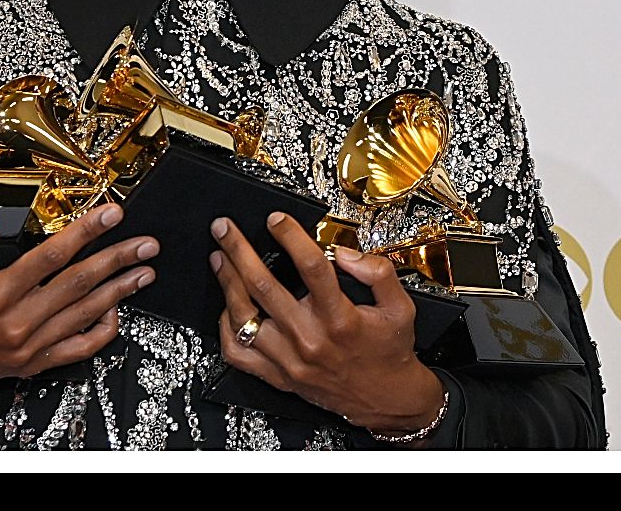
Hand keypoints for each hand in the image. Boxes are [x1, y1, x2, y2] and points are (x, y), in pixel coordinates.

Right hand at [0, 203, 155, 411]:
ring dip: (119, 291)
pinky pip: (78, 349)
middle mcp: (18, 322)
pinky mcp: (32, 364)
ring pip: (85, 314)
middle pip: (80, 283)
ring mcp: (29, 347)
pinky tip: (116, 311)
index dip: (86, 232)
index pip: (52, 255)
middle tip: (145, 244)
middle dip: (117, 260)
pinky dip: (102, 331)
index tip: (111, 215)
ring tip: (144, 272)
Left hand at [210, 213, 443, 436]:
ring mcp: (290, 360)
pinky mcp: (279, 376)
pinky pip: (239, 353)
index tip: (276, 220)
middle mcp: (311, 339)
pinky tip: (227, 307)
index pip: (311, 268)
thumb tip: (345, 253)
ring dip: (227, 284)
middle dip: (239, 251)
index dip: (290, 237)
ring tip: (219, 259)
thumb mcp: (401, 307)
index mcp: (341, 319)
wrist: (386, 400)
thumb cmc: (389, 351)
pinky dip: (226, 328)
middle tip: (224, 229)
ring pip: (244, 318)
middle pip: (264, 286)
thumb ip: (378, 273)